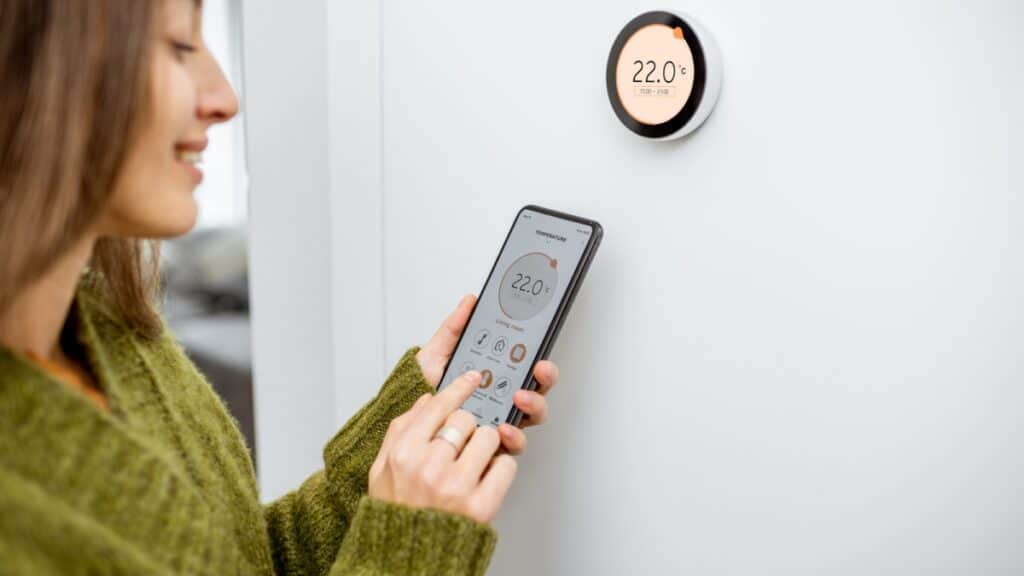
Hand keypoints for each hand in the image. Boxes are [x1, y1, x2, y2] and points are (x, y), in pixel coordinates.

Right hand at [368, 370, 516, 523]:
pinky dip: (500, 468)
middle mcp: (429, 468)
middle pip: (466, 419)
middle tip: (465, 440)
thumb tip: (426, 400)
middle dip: (470, 426)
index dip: (459, 388)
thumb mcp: (382, 469)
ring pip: (490, 437)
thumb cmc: (396, 512)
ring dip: (487, 445)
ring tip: (475, 460)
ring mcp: (456, 487)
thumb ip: (401, 429)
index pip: (437, 406)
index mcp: (403, 454)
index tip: (472, 379)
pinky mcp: (481, 506)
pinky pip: (506, 465)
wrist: (407, 558)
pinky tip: (485, 477)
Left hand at [416, 295, 559, 453]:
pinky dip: (514, 437)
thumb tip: (470, 302)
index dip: (540, 362)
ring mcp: (500, 421)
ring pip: (532, 416)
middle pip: (537, 389)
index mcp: (495, 375)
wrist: (403, 417)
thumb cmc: (422, 389)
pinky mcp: (491, 446)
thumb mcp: (437, 354)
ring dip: (533, 405)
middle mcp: (502, 399)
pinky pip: (513, 445)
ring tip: (518, 398)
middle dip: (544, 379)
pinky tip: (503, 429)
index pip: (528, 367)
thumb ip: (454, 329)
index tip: (539, 355)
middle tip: (537, 370)